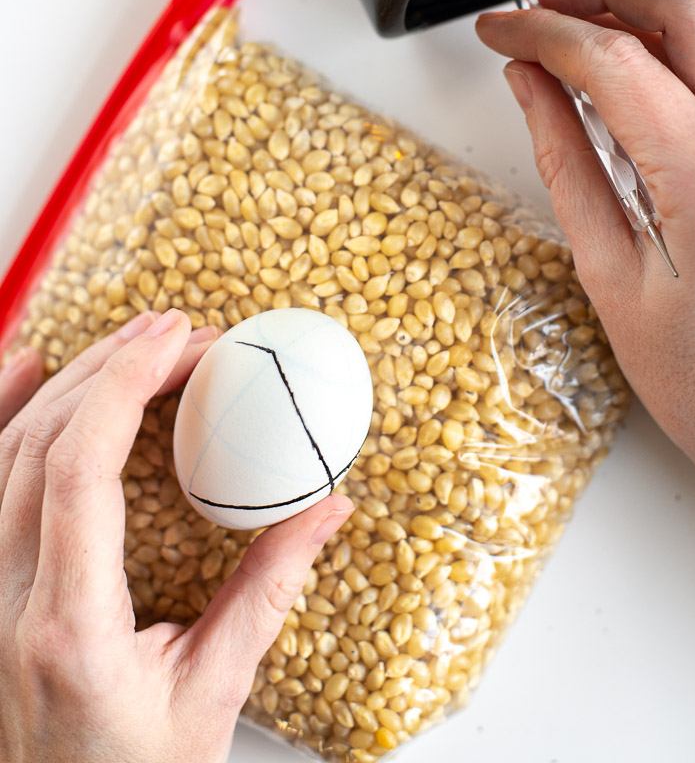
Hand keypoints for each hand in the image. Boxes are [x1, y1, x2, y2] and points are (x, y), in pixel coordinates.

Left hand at [0, 309, 352, 762]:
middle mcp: (7, 599)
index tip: (178, 342)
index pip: (79, 473)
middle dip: (115, 368)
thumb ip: (268, 594)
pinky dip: (3, 411)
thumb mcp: (213, 695)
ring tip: (136, 342)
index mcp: (69, 625)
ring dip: (74, 382)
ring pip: (9, 451)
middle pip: (43, 444)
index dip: (124, 388)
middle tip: (181, 333)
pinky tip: (30, 366)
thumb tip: (326, 510)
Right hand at [476, 0, 694, 558]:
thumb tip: (532, 86)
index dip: (541, 28)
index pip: (613, 56)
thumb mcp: (612, 278)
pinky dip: (681, 53)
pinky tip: (640, 79)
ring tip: (582, 34)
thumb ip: (569, 162)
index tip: (504, 27)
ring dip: (645, 8)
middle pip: (689, 2)